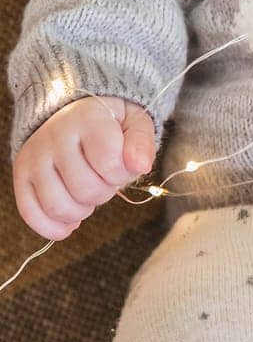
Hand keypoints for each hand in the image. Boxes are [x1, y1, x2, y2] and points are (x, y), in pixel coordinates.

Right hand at [12, 95, 156, 239]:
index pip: (110, 162)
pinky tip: (71, 222)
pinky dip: (53, 227)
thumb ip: (141, 142)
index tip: (121, 166)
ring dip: (81, 211)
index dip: (122, 174)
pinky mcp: (21, 174)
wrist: (69, 114)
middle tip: (104, 180)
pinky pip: (30, 213)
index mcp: (87, 117)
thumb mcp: (134, 123)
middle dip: (104, 193)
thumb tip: (140, 165)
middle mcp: (55, 135)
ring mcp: (34, 156)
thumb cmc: (109, 124)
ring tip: (87, 196)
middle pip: (85, 189)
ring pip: (59, 206)